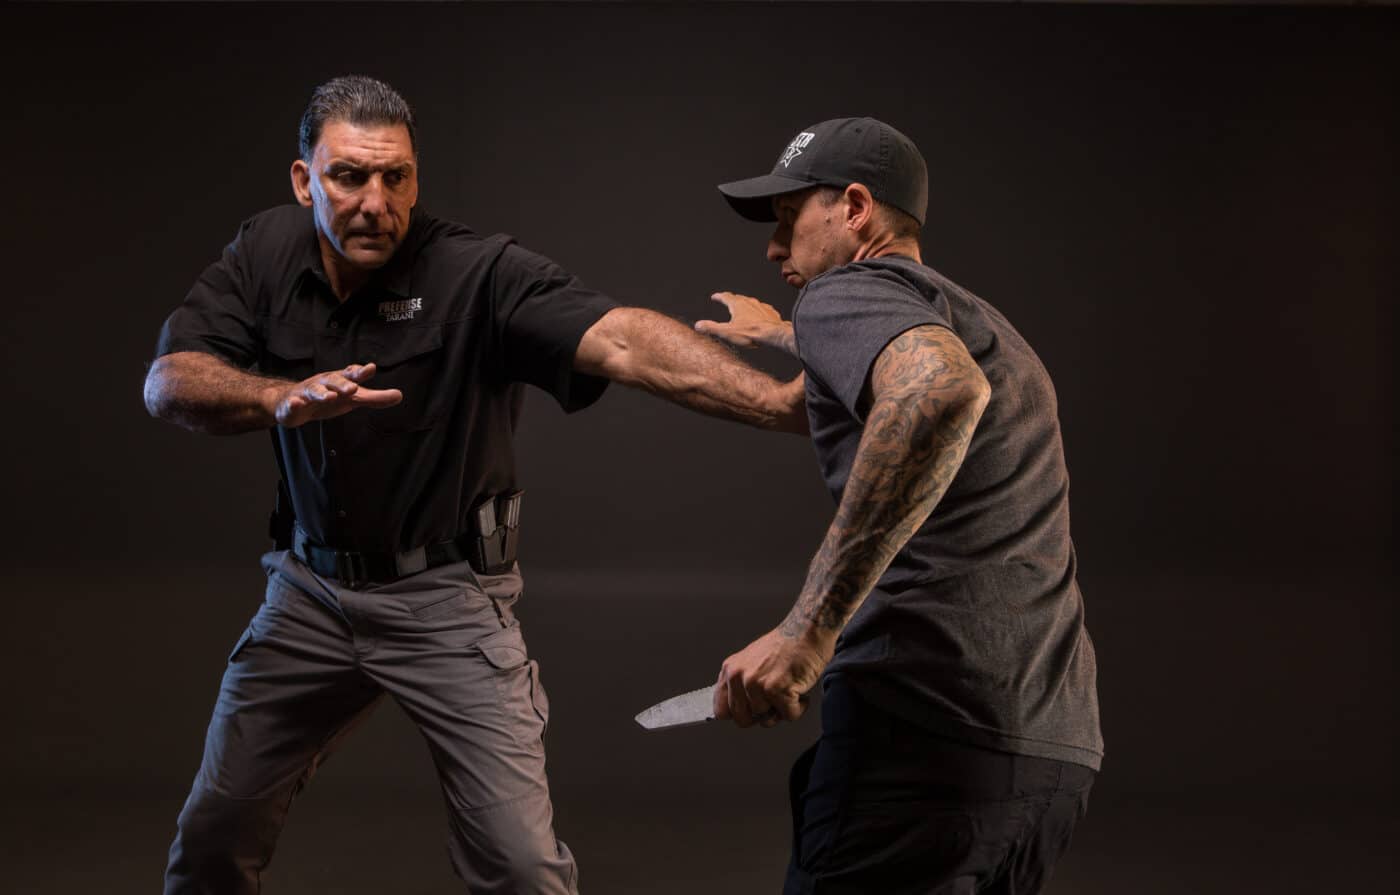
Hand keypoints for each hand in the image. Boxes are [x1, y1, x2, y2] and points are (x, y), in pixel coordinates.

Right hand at [269, 363, 402, 427]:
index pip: (351, 374)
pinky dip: (295, 403)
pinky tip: (297, 404)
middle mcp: (324, 383)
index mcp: (339, 380)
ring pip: (315, 391)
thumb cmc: (329, 397)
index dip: (360, 372)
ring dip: (322, 393)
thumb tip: (399, 395)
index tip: (370, 369)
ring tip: (330, 397)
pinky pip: (293, 403)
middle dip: (343, 384)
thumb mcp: (353, 399)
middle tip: (353, 389)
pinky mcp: (293, 404)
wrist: (294, 403)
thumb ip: (375, 398)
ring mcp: (308, 393)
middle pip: (334, 381)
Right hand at [695, 292, 796, 355]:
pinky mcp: (771, 312)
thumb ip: (711, 328)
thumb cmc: (751, 333)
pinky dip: (758, 311)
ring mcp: (761, 306)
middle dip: (732, 299)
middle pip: (738, 298)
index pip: (726, 297)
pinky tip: (759, 315)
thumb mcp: (726, 332)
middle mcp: (749, 302)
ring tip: (743, 307)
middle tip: (727, 299)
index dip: (719, 296)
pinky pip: (763, 309)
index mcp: (737, 305)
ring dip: (745, 304)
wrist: (773, 334)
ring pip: (751, 302)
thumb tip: (698, 325)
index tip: (715, 296)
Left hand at [713, 626, 833, 727]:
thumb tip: (740, 713)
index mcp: (730, 670)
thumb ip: (741, 685)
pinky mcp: (776, 689)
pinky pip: (788, 716)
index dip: (739, 715)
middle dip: (762, 716)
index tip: (751, 714)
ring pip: (767, 720)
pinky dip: (799, 707)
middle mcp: (739, 677)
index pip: (721, 711)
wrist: (808, 631)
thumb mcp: (752, 662)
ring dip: (783, 709)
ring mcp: (756, 684)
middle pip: (743, 720)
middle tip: (774, 700)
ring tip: (789, 688)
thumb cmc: (786, 646)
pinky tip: (800, 689)